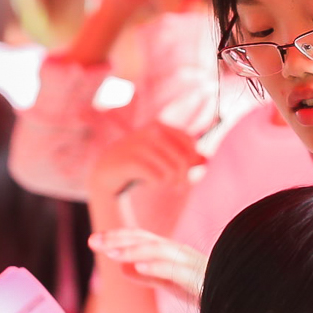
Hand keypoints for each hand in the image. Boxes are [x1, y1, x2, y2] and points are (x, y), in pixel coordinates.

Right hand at [86, 123, 202, 207]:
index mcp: (160, 126)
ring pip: (171, 170)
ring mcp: (140, 144)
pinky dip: (156, 184)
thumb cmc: (138, 164)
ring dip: (169, 182)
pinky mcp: (131, 161)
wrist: (106, 171)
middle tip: (177, 186)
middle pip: (183, 159)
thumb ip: (184, 157)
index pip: (189, 143)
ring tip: (162, 183)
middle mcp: (151, 131)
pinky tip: (148, 183)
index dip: (192, 160)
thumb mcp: (161, 157)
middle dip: (183, 177)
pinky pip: (157, 177)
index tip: (186, 173)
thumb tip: (205, 160)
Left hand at [89, 228, 205, 303]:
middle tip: (94, 242)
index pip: (142, 239)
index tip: (94, 241)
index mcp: (174, 254)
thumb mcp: (174, 284)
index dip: (118, 238)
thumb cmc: (210, 292)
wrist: (241, 304)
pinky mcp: (201, 279)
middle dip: (119, 239)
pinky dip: (156, 266)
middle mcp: (182, 254)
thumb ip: (150, 275)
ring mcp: (192, 264)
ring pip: (159, 250)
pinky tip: (138, 267)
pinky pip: (176, 270)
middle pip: (147, 240)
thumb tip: (123, 268)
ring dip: (134, 250)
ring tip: (112, 253)